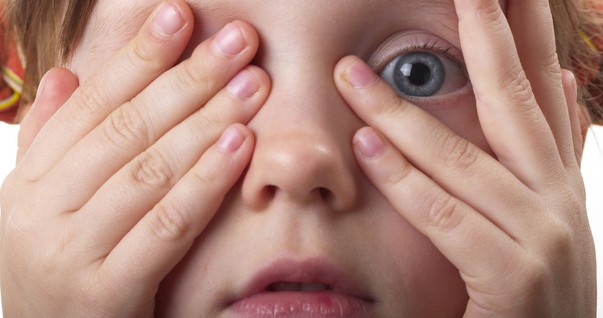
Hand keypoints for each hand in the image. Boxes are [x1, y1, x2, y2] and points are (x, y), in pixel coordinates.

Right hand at [0, 1, 269, 316]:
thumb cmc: (57, 270)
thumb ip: (54, 142)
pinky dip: (204, 182)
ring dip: (205, 120)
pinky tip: (238, 144)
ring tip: (250, 83)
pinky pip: (166, 226)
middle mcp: (42, 210)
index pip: (92, 103)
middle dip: (188, 78)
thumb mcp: (43, 206)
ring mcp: (72, 253)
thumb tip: (66, 77)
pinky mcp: (106, 294)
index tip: (181, 15)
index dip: (138, 55)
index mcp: (29, 182)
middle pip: (127, 128)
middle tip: (239, 41)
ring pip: (148, 170)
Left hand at [335, 0, 594, 315]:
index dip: (521, 33)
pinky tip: (365, 146)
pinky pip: (444, 216)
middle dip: (484, 37)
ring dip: (399, 113)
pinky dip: (402, 180)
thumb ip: (554, 150)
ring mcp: (542, 238)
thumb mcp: (549, 214)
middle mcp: (556, 200)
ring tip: (351, 76)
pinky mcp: (513, 279)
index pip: (538, 90)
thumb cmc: (537, 291)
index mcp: (558, 180)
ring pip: (460, 158)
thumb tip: (561, 81)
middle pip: (511, 102)